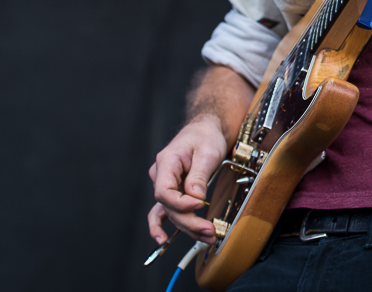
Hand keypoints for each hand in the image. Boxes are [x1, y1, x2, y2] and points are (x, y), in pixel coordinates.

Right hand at [147, 116, 226, 244]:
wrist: (206, 130)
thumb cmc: (205, 136)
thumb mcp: (207, 152)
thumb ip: (199, 176)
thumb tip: (195, 198)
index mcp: (166, 162)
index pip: (164, 191)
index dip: (181, 204)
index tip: (200, 205)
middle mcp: (161, 175)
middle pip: (169, 207)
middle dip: (189, 222)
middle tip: (210, 230)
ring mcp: (165, 184)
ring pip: (171, 212)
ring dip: (187, 227)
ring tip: (207, 236)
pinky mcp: (172, 191)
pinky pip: (166, 210)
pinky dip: (164, 226)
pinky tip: (163, 241)